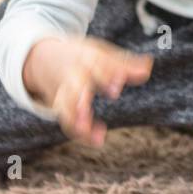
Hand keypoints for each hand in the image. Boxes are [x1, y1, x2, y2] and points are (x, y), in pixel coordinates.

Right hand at [22, 36, 152, 145]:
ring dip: (77, 123)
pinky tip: (99, 140)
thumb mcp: (102, 53)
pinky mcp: (61, 107)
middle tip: (89, 113)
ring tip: (94, 136)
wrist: (44, 57)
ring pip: (66, 109)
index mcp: (85, 60)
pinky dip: (81, 134)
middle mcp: (72, 77)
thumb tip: (149, 65)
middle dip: (82, 100)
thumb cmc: (82, 56)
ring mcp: (64, 92)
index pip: (96, 67)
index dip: (106, 77)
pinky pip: (68, 122)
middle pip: (75, 88)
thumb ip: (126, 63)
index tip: (117, 87)